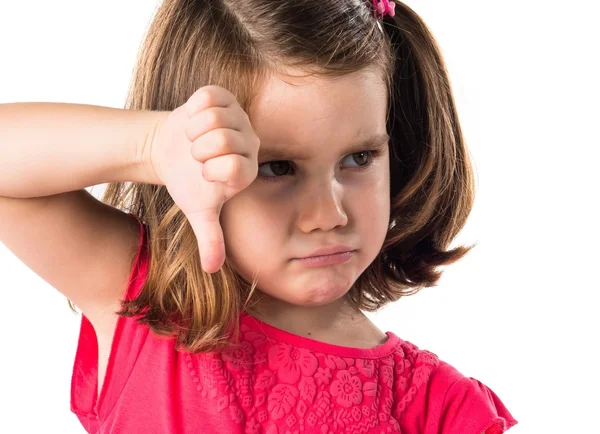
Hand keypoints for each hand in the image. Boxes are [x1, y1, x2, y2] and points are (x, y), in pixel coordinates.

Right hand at [148, 86, 259, 272]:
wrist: (170, 151)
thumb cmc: (188, 183)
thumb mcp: (198, 211)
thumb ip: (210, 238)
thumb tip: (212, 269)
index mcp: (248, 170)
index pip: (234, 167)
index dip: (209, 170)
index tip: (203, 174)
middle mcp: (249, 141)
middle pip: (223, 140)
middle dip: (198, 150)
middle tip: (196, 155)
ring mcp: (238, 116)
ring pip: (214, 118)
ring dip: (194, 130)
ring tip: (194, 139)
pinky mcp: (222, 96)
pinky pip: (206, 98)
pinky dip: (192, 110)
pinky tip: (194, 120)